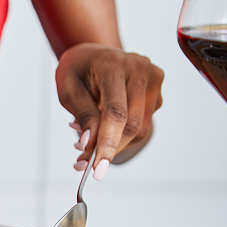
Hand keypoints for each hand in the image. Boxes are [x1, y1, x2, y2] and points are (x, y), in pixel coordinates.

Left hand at [55, 43, 163, 179]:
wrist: (94, 54)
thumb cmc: (77, 71)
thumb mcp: (68, 90)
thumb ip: (83, 115)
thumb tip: (90, 146)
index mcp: (113, 65)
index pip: (115, 112)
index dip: (107, 144)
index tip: (97, 171)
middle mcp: (140, 69)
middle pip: (131, 125)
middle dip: (109, 149)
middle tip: (83, 163)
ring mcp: (153, 79)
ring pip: (139, 130)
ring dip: (115, 143)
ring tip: (91, 138)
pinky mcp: (158, 92)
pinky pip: (142, 125)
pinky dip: (123, 135)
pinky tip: (107, 126)